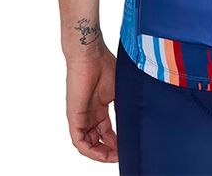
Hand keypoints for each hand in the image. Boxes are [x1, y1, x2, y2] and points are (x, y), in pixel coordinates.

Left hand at [65, 42, 117, 162]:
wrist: (91, 54)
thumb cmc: (105, 65)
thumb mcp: (120, 91)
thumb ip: (125, 106)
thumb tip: (138, 120)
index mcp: (100, 107)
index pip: (107, 132)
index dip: (117, 142)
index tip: (128, 147)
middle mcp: (90, 114)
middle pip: (97, 140)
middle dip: (110, 151)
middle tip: (123, 155)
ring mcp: (81, 116)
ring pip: (88, 144)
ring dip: (101, 153)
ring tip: (116, 156)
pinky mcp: (74, 117)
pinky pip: (79, 142)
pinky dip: (91, 151)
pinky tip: (104, 154)